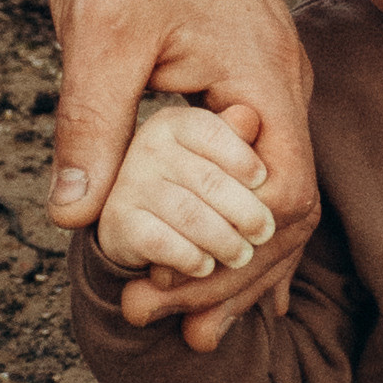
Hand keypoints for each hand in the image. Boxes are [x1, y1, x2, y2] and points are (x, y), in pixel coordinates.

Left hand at [46, 0, 315, 335]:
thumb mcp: (99, 32)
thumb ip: (93, 125)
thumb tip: (75, 216)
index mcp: (262, 84)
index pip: (279, 204)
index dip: (229, 265)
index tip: (166, 298)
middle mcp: (279, 92)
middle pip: (282, 218)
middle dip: (229, 282)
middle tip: (164, 326)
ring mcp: (266, 87)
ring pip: (271, 200)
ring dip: (233, 263)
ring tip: (190, 323)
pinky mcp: (242, 80)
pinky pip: (255, 171)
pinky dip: (234, 224)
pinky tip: (214, 264)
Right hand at [98, 101, 274, 275]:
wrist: (135, 222)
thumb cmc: (191, 185)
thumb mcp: (215, 156)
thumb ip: (236, 138)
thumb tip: (251, 117)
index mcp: (174, 123)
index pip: (214, 133)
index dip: (244, 160)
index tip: (264, 182)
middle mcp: (147, 147)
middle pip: (209, 181)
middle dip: (245, 212)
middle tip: (263, 233)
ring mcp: (130, 184)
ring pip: (190, 216)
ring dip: (224, 241)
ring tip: (242, 255)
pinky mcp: (119, 221)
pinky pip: (163, 243)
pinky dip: (192, 259)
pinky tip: (207, 265)